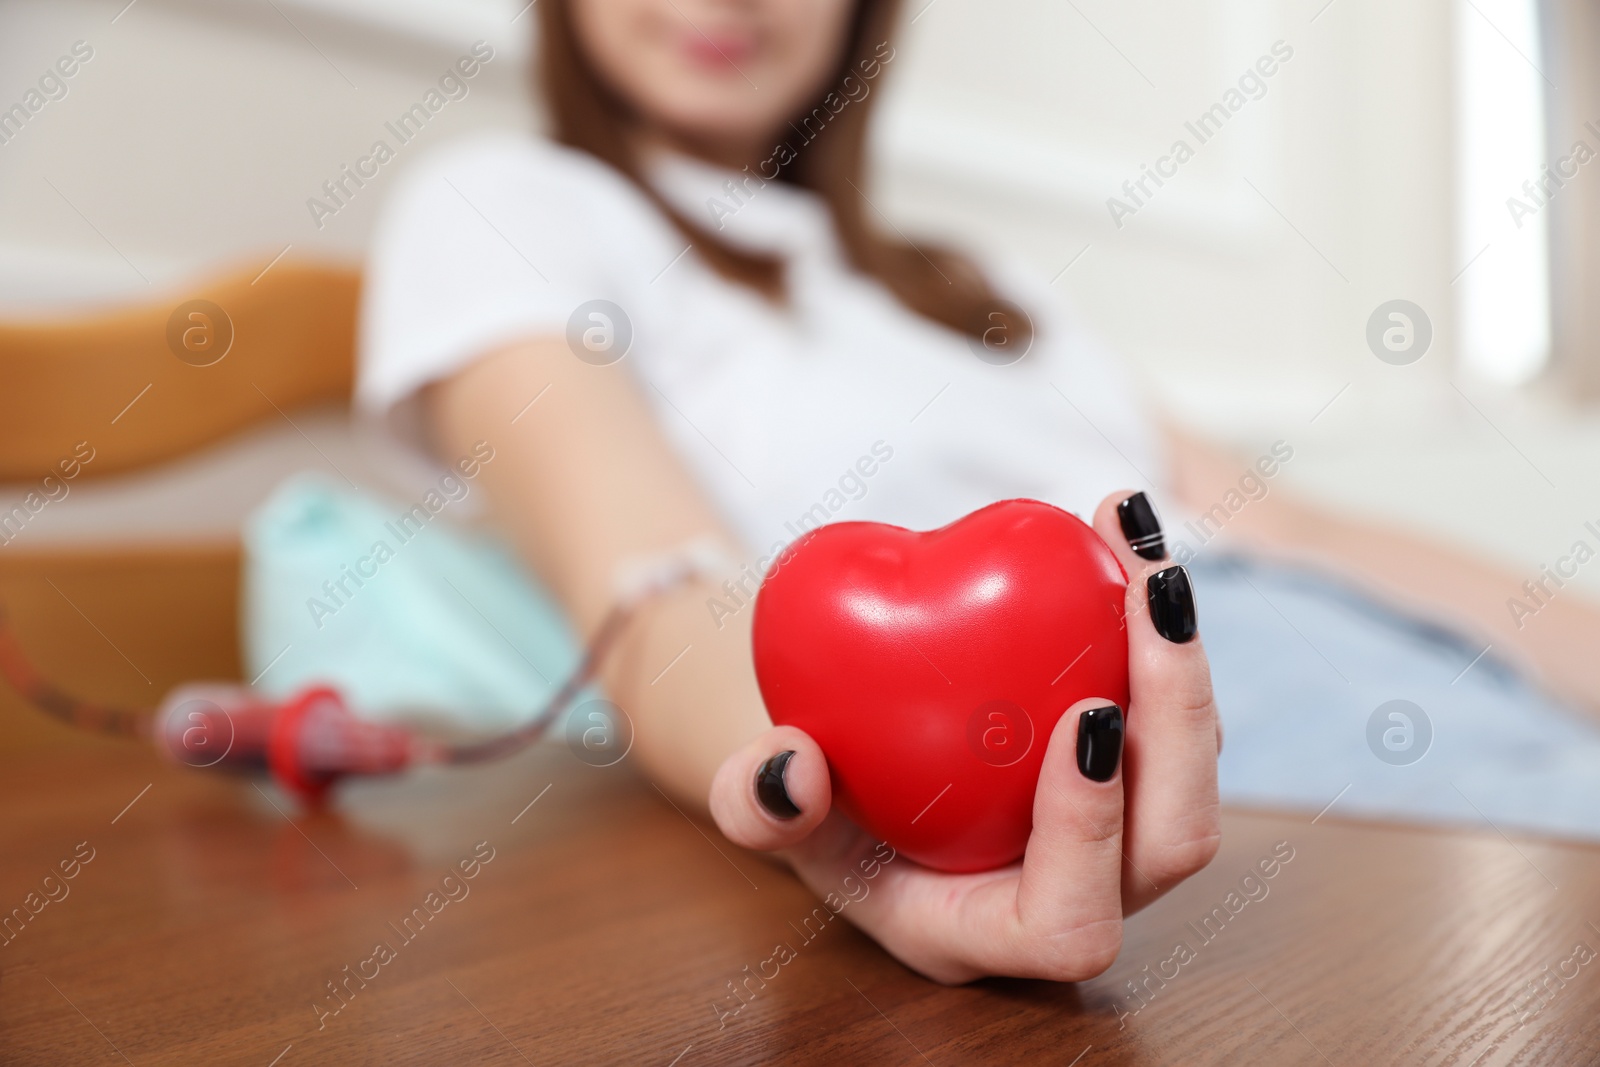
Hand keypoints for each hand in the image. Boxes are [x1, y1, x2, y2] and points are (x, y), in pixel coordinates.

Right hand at [708, 491, 1220, 982]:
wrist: (854, 778)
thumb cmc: (815, 810)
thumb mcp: (764, 812)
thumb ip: (756, 805)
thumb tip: (793, 766)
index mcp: (988, 927)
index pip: (1067, 923)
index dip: (1089, 832)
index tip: (1084, 715)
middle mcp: (1074, 895)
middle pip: (1172, 841)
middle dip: (1178, 717)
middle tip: (1145, 600)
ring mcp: (1116, 838)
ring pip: (1195, 773)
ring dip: (1183, 660)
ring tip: (1140, 551)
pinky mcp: (1136, 773)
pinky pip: (1174, 710)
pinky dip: (1158, 625)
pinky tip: (1120, 536)